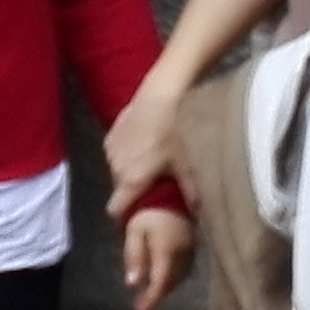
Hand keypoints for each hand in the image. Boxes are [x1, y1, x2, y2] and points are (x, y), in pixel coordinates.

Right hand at [103, 76, 197, 217]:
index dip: (126, 216)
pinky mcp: (112, 130)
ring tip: (152, 162)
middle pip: (120, 189)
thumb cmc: (174, 131)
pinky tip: (146, 143)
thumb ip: (191, 193)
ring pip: (118, 169)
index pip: (116, 209)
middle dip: (134, 191)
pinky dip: (128, 152)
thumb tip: (198, 215)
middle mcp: (115, 166)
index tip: (138, 217)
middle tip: (154, 185)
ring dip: (130, 170)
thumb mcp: (188, 164)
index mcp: (131, 179)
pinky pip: (117, 151)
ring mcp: (111, 147)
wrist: (162, 91)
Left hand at [122, 206, 194, 309]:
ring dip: (164, 289)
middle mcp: (183, 253)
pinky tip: (162, 281)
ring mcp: (191, 252)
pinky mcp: (194, 251)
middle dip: (156, 296)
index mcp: (166, 248)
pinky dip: (172, 280)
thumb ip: (133, 257)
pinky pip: (184, 272)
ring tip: (149, 297)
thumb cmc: (147, 215)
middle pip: (170, 283)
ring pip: (178, 279)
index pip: (160, 280)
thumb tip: (132, 283)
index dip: (152, 299)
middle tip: (141, 307)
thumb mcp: (134, 232)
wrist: (171, 197)